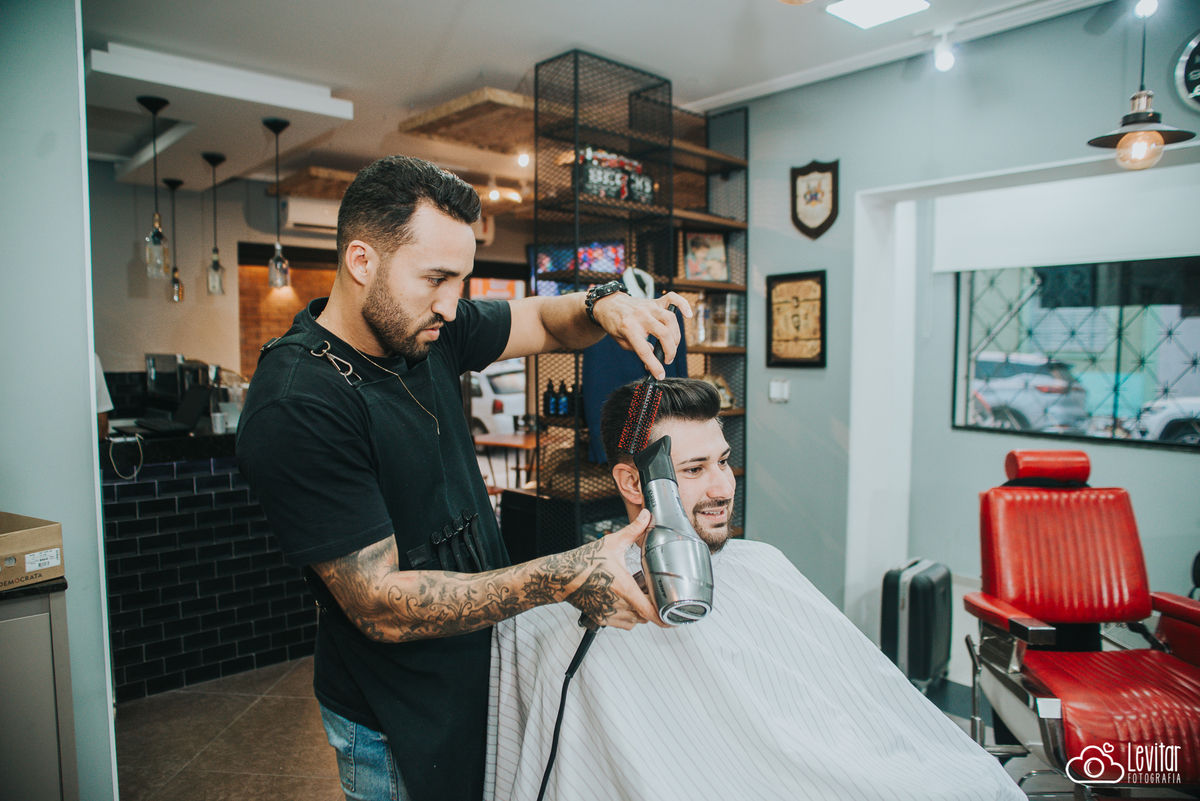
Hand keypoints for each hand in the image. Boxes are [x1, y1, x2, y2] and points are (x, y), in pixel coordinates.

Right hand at [565, 509, 665, 629]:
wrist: (562, 575)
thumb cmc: (585, 561)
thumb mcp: (613, 543)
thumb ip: (633, 530)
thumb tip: (646, 516)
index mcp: (625, 588)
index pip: (651, 612)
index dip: (665, 618)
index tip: (674, 617)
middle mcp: (618, 605)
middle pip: (646, 616)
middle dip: (652, 607)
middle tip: (650, 593)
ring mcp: (609, 614)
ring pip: (636, 622)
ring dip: (640, 612)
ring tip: (636, 595)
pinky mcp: (601, 618)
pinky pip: (623, 623)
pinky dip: (628, 616)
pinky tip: (624, 601)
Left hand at [592, 292, 692, 379]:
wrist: (610, 304)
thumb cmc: (615, 324)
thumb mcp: (621, 341)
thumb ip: (638, 349)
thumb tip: (654, 359)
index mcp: (629, 327)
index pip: (645, 351)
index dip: (654, 365)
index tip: (660, 375)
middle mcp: (641, 316)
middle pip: (663, 334)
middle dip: (670, 351)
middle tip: (667, 360)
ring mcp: (649, 307)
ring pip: (670, 320)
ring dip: (676, 337)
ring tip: (672, 346)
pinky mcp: (655, 301)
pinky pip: (672, 298)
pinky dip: (683, 305)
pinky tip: (688, 315)